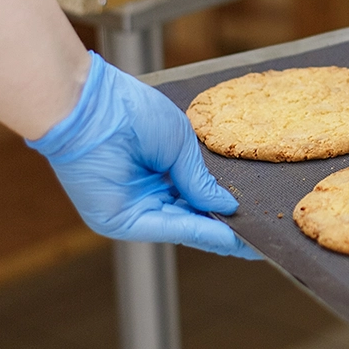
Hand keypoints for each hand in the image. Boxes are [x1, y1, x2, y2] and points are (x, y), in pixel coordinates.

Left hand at [28, 52, 259, 259]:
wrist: (90, 108)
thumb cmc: (130, 111)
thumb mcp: (180, 143)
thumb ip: (200, 179)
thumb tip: (226, 206)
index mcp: (157, 169)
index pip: (195, 196)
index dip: (223, 208)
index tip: (253, 218)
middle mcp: (146, 192)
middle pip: (192, 216)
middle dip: (225, 229)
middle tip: (258, 238)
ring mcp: (133, 208)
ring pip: (183, 226)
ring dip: (217, 235)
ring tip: (249, 241)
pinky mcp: (120, 220)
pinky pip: (166, 228)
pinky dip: (197, 233)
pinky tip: (225, 235)